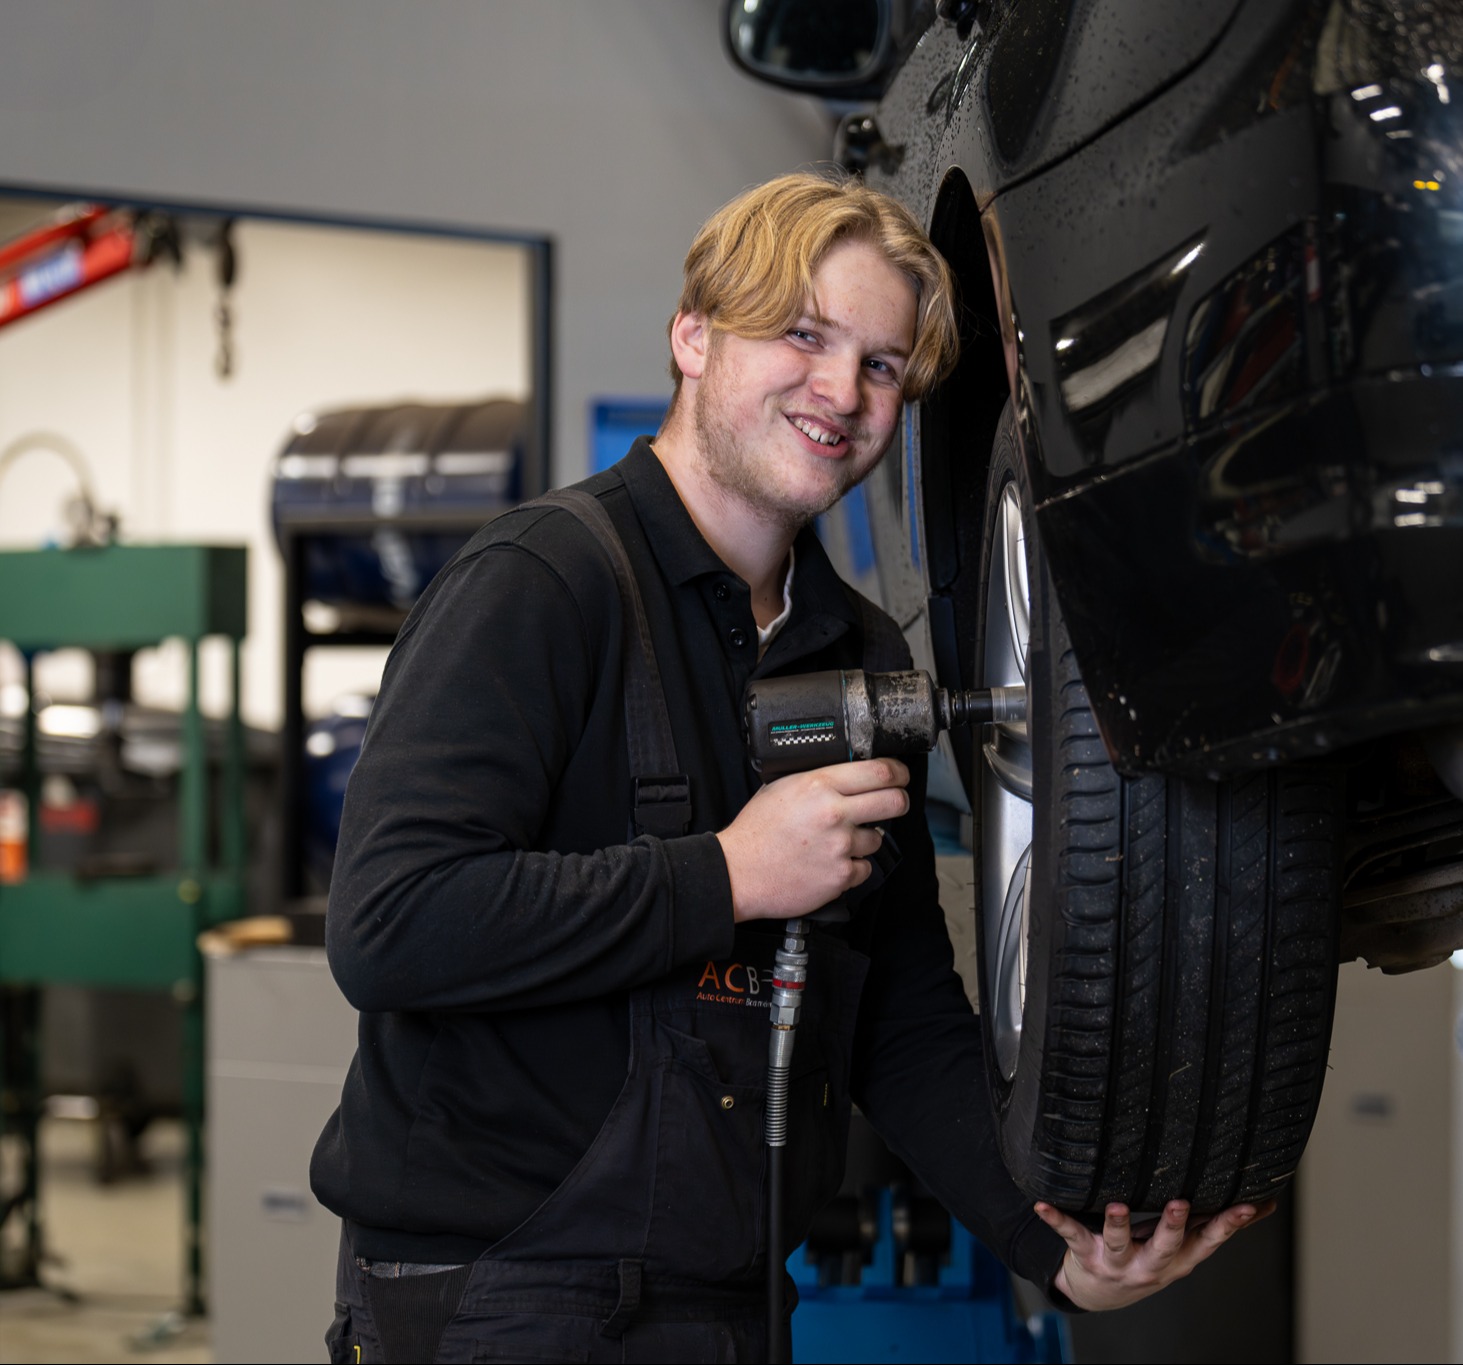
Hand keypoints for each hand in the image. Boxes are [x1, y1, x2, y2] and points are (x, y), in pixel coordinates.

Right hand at [715, 759, 910, 921]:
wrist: (739, 873)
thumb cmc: (756, 832)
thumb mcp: (781, 787)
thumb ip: (816, 779)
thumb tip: (847, 773)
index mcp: (819, 785)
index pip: (879, 771)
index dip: (898, 771)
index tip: (899, 775)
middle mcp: (834, 813)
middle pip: (894, 801)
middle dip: (899, 800)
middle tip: (893, 802)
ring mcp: (840, 846)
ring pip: (878, 838)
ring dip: (865, 839)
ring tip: (837, 842)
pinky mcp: (841, 876)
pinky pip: (865, 868)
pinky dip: (852, 868)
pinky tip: (830, 863)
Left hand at [1038, 1198, 1274, 1311]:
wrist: (1100, 1295)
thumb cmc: (1149, 1258)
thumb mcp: (1186, 1248)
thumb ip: (1221, 1224)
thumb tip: (1267, 1202)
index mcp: (1178, 1259)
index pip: (1209, 1241)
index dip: (1228, 1225)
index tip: (1246, 1205)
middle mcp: (1149, 1264)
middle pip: (1164, 1245)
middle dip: (1172, 1226)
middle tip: (1180, 1203)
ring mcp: (1116, 1261)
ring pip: (1119, 1241)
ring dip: (1117, 1224)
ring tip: (1117, 1206)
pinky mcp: (1085, 1254)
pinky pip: (1070, 1234)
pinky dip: (1055, 1218)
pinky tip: (1041, 1204)